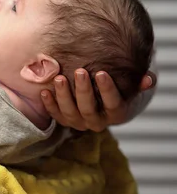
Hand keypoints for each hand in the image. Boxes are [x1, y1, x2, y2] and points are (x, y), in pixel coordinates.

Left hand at [41, 69, 155, 131]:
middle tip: (80, 71)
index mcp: (116, 114)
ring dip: (63, 96)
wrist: (100, 99)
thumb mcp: (128, 86)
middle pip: (89, 110)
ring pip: (70, 114)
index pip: (113, 105)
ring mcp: (79, 122)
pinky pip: (55, 115)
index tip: (101, 72)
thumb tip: (148, 79)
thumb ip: (138, 83)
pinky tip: (45, 91)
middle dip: (83, 91)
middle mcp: (97, 122)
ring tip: (60, 78)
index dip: (107, 90)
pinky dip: (49, 104)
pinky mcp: (64, 120)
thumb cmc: (115, 88)